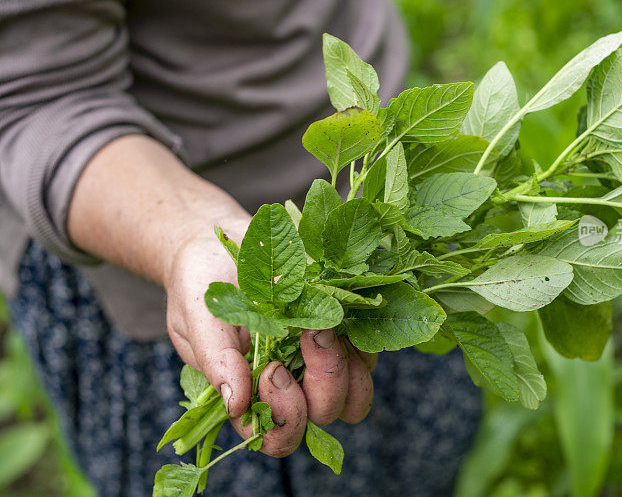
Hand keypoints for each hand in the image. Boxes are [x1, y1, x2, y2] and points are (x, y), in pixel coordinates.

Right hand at [165, 219, 375, 456]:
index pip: (277, 435)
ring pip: (354, 395)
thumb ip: (216, 360)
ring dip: (349, 367)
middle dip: (324, 382)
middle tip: (309, 335)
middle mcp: (289, 385)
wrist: (222, 242)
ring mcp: (318, 362)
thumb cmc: (201, 282)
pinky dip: (362, 341)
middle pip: (323, 413)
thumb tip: (236, 405)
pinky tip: (341, 311)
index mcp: (250, 394)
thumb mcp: (197, 317)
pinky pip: (368, 356)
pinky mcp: (341, 335)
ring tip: (326, 327)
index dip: (285, 415)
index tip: (272, 370)